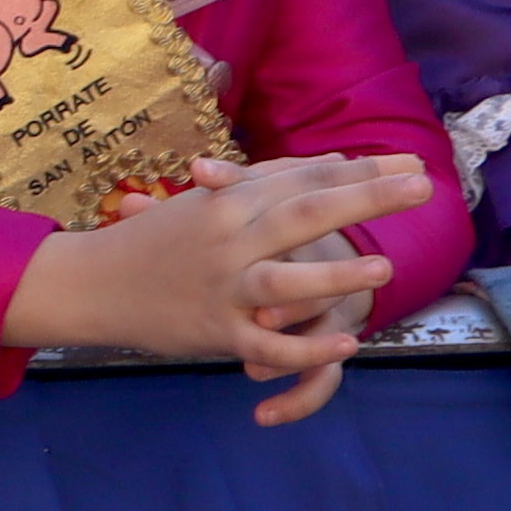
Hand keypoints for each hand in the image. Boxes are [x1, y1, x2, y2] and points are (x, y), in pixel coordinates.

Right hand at [11, 154, 429, 421]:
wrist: (88, 284)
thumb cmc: (154, 240)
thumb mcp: (206, 204)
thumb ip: (268, 185)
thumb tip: (335, 165)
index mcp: (228, 203)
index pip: (302, 179)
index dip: (360, 170)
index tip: (411, 162)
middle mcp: (228, 241)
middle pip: (303, 214)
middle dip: (366, 200)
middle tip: (422, 186)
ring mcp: (222, 289)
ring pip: (283, 281)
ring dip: (333, 276)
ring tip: (384, 270)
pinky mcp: (216, 333)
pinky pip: (267, 346)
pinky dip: (306, 348)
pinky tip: (347, 346)